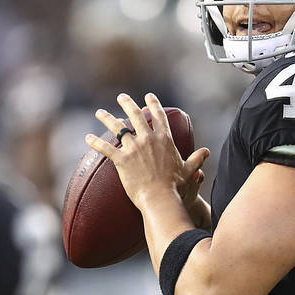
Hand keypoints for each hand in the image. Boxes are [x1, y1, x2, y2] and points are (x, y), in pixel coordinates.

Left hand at [86, 93, 209, 212]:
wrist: (160, 198)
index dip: (153, 104)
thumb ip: (196, 159)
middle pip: (136, 116)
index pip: (159, 116)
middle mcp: (148, 139)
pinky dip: (95, 142)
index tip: (148, 96)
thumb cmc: (175, 186)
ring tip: (99, 112)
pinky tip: (87, 137)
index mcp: (164, 139)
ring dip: (107, 118)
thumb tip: (207, 152)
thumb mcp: (188, 170)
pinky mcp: (121, 159)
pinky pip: (105, 148)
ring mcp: (134, 148)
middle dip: (127, 104)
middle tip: (121, 97)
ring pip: (118, 128)